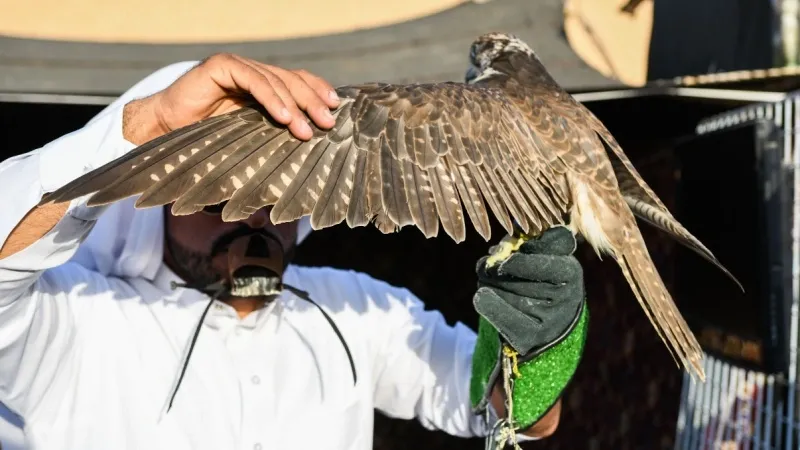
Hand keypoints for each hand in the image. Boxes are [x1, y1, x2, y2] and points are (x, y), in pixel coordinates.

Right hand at [123, 53, 340, 144]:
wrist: (163, 134)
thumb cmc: (205, 147)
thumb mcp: (247, 150)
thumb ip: (270, 154)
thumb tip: (297, 187)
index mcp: (264, 90)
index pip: (299, 84)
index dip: (318, 95)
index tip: (337, 114)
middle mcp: (253, 75)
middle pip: (293, 81)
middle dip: (314, 102)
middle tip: (329, 125)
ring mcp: (238, 69)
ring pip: (277, 79)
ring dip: (296, 104)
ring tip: (307, 130)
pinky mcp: (221, 67)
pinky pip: (253, 79)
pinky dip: (272, 97)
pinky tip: (285, 117)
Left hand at [469, 226, 587, 433]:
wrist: (545, 341)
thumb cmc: (538, 290)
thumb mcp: (543, 264)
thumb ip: (529, 246)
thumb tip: (504, 246)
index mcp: (571, 272)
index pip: (538, 250)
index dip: (517, 252)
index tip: (506, 255)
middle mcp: (566, 297)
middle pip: (512, 267)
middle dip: (493, 266)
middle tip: (486, 267)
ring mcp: (550, 320)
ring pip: (501, 288)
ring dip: (487, 283)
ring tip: (489, 286)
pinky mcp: (530, 339)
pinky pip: (499, 313)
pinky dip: (486, 303)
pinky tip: (482, 297)